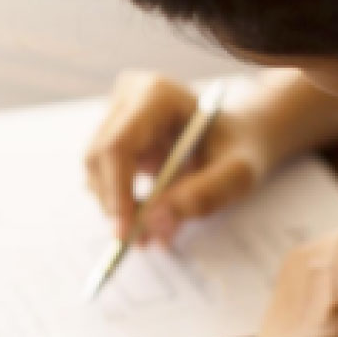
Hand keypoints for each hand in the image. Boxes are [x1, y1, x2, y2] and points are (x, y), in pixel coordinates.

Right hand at [85, 71, 269, 243]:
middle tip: (138, 240)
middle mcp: (129, 98)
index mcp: (157, 96)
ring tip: (154, 229)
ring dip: (118, 207)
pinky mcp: (112, 136)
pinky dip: (122, 203)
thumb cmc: (241, 149)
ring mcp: (117, 116)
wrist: (237, 138)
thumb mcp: (238, 173)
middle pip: (99, 158)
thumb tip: (153, 221)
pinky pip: (103, 177)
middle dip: (115, 204)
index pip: (119, 145)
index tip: (127, 231)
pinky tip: (151, 212)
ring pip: (96, 171)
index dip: (117, 190)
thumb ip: (203, 194)